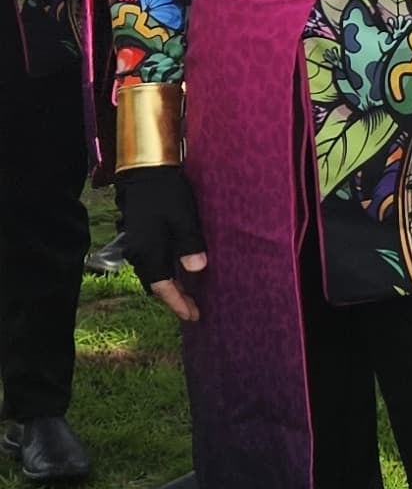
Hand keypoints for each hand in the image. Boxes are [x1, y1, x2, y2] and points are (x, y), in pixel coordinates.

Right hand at [114, 163, 207, 322]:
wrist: (145, 172)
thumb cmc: (166, 193)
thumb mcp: (183, 217)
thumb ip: (189, 244)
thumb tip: (197, 269)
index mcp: (148, 251)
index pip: (163, 287)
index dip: (177, 302)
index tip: (192, 316)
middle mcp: (139, 252)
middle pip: (157, 284)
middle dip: (175, 299)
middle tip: (194, 311)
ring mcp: (137, 245)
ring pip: (155, 275)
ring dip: (171, 287)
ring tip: (188, 297)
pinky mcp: (141, 237)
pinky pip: (154, 263)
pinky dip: (167, 274)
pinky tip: (179, 274)